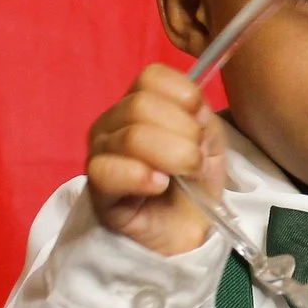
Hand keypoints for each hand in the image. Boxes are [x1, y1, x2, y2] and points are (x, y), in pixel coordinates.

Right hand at [85, 64, 224, 256]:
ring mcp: (100, 153)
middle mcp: (113, 122)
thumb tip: (192, 110)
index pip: (151, 76)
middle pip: (141, 104)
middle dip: (183, 132)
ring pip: (131, 136)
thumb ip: (201, 117)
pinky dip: (142, 176)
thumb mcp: (210, 142)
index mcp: (138, 103)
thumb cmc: (194, 182)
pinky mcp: (97, 189)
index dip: (183, 95)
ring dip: (172, 156)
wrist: (186, 231)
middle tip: (196, 159)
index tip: (201, 122)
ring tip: (185, 176)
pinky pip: (107, 171)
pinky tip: (159, 186)